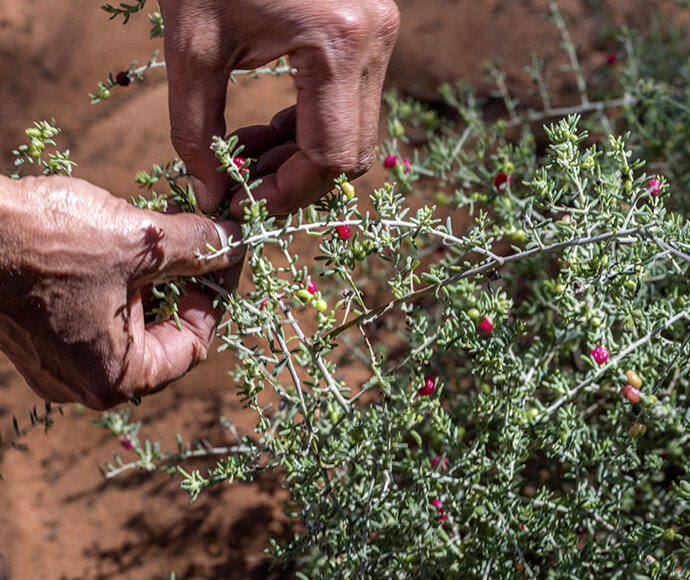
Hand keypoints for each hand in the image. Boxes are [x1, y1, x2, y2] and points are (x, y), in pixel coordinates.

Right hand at [0, 176, 243, 409]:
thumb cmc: (44, 242)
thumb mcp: (139, 243)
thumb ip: (196, 247)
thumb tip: (235, 240)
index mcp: (116, 378)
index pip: (195, 344)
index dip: (216, 295)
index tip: (226, 256)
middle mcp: (86, 380)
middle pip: (164, 333)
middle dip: (185, 282)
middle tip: (198, 239)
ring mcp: (60, 359)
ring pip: (131, 319)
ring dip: (154, 276)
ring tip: (161, 233)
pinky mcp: (41, 333)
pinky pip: (99, 312)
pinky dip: (121, 280)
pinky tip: (124, 243)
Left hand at [159, 0, 399, 215]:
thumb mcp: (193, 45)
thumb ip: (196, 130)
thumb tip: (210, 195)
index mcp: (338, 42)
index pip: (330, 157)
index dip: (285, 194)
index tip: (242, 204)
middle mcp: (375, 42)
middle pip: (351, 154)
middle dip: (294, 181)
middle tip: (241, 186)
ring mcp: (380, 36)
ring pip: (354, 135)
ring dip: (301, 159)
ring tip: (245, 156)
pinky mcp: (370, 34)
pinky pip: (350, 107)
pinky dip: (310, 130)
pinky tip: (267, 129)